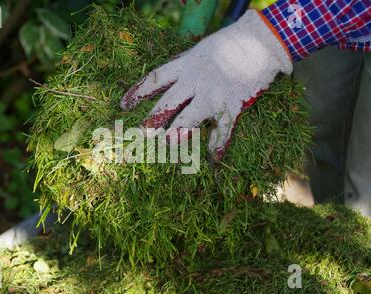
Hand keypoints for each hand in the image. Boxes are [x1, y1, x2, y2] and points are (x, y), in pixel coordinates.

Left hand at [120, 10, 292, 159]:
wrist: (262, 42)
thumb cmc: (230, 44)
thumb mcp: (200, 51)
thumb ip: (184, 68)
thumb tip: (167, 82)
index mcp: (186, 65)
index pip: (156, 79)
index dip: (138, 92)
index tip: (124, 105)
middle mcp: (196, 81)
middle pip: (169, 103)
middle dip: (153, 120)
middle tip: (141, 134)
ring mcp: (214, 95)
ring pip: (191, 118)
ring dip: (179, 132)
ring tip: (169, 145)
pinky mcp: (233, 105)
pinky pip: (223, 130)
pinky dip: (218, 145)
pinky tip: (213, 158)